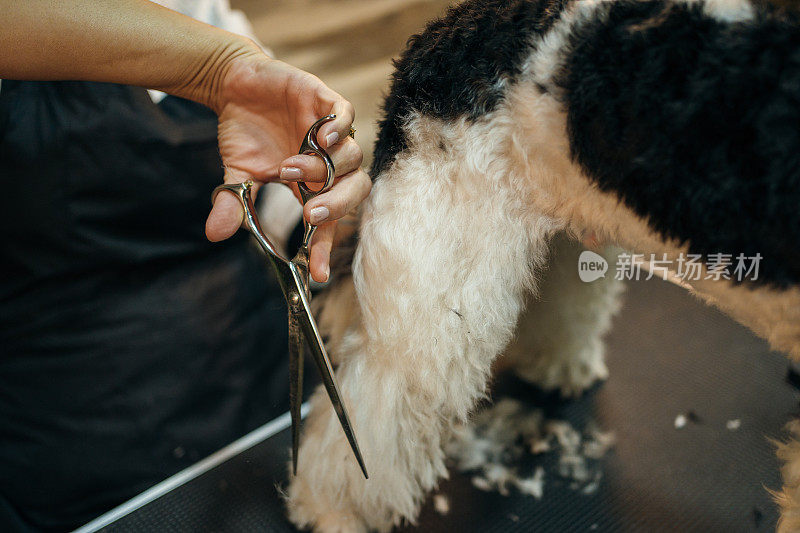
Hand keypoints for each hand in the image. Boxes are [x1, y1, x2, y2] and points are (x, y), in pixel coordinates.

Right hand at [205, 47, 370, 281]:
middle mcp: (329, 165)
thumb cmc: (245, 137)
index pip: (327, 223)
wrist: (237, 87)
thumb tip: (214, 233)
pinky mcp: (326, 102)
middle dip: (337, 206)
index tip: (318, 273)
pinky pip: (345, 116)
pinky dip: (339, 127)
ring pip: (350, 158)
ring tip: (288, 167)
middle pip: (355, 191)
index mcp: (312, 188)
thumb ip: (234, 203)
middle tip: (310, 212)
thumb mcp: (237, 175)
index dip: (323, 247)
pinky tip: (322, 138)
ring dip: (321, 168)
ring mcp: (330, 135)